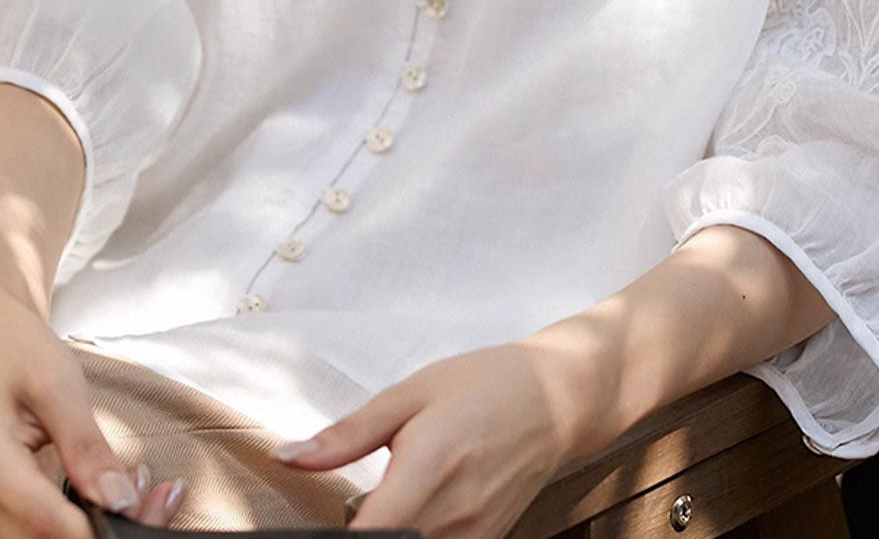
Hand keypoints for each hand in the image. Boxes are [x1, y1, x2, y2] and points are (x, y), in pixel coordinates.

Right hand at [0, 287, 185, 538]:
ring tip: (141, 487)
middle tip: (160, 494)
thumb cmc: (16, 349)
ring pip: (45, 536)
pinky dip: (79, 517)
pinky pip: (39, 525)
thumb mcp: (55, 386)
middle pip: (48, 537)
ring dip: (95, 524)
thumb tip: (119, 499)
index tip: (143, 504)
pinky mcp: (6, 502)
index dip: (98, 525)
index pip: (47, 522)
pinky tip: (112, 491)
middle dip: (107, 526)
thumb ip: (84, 444)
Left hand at [275, 340, 598, 538]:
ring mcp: (473, 536)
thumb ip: (349, 433)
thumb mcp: (412, 392)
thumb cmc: (484, 385)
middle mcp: (453, 512)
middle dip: (362, 533)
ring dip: (391, 533)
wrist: (555, 399)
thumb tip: (291, 457)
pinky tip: (413, 514)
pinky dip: (417, 537)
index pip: (373, 533)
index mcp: (429, 463)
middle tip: (356, 504)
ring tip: (384, 504)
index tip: (314, 533)